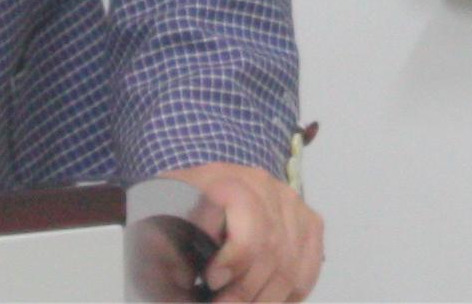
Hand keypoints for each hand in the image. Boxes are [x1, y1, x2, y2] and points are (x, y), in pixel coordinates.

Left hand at [161, 160, 323, 301]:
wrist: (201, 194)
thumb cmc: (178, 209)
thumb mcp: (162, 216)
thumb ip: (164, 243)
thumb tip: (179, 281)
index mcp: (225, 179)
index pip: (247, 216)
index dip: (235, 257)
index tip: (212, 281)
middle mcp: (264, 186)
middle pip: (270, 249)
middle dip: (245, 291)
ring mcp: (291, 204)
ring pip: (289, 267)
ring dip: (265, 300)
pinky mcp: (310, 223)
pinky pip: (306, 271)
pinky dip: (287, 295)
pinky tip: (265, 299)